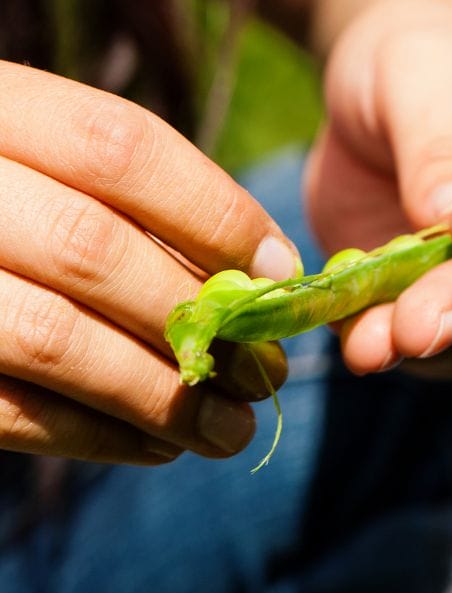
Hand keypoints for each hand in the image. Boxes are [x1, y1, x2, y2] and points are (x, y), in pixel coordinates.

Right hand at [0, 63, 294, 464]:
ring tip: (231, 428)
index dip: (215, 212)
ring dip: (162, 395)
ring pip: (53, 339)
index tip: (282, 273)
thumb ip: (134, 200)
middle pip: (92, 248)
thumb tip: (266, 276)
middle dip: (197, 319)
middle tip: (268, 370)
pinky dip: (97, 436)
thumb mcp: (49, 158)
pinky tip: (160, 445)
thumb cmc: (12, 200)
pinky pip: (7, 411)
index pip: (120, 147)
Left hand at [305, 0, 451, 377]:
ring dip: (432, 338)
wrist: (395, 99)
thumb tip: (447, 217)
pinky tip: (351, 334)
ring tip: (366, 343)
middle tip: (413, 318)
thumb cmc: (433, 61)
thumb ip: (440, 138)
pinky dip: (393, 344)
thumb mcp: (424, 68)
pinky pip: (443, 350)